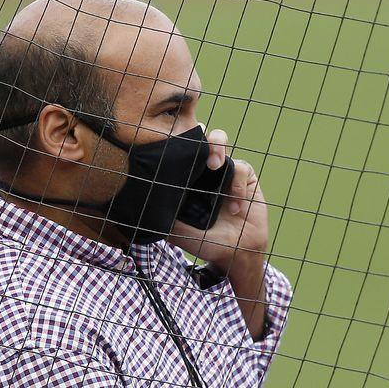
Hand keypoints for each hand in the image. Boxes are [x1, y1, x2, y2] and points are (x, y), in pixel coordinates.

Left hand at [168, 127, 266, 274]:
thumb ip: (167, 221)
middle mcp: (203, 170)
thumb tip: (144, 211)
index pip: (178, 151)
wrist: (238, 253)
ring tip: (215, 165)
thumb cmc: (207, 242)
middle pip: (199, 137)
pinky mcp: (244, 176)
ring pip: (219, 141)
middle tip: (195, 149)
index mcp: (185, 179)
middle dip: (198, 135)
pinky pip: (240, 168)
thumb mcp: (182, 233)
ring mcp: (224, 170)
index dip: (175, 140)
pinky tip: (235, 207)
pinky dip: (237, 185)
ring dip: (217, 148)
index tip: (171, 142)